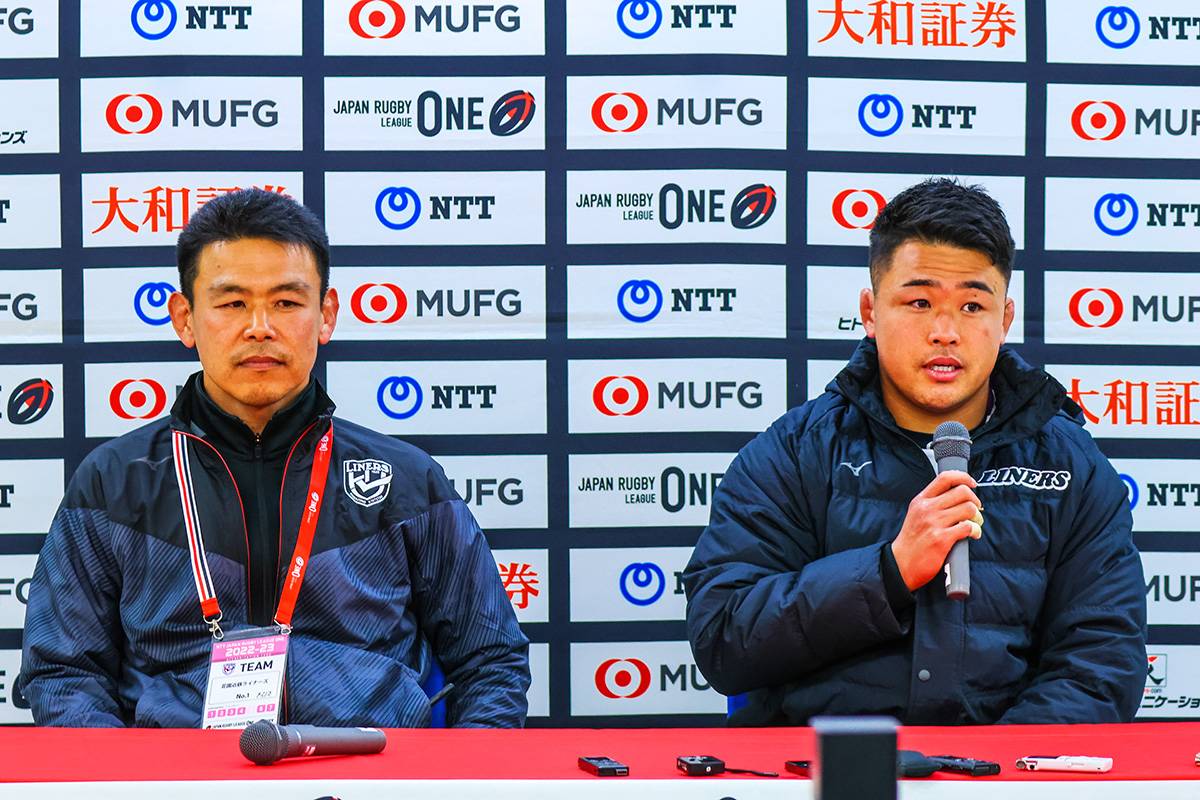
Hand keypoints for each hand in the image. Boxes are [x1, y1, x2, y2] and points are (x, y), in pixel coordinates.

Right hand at [890, 470, 982, 591]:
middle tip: (976, 509)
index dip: (963, 477)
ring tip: (974, 524)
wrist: (901, 564)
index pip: (945, 478)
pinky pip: (968, 527)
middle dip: (975, 500)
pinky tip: (973, 534)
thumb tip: (958, 496)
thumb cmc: (911, 541)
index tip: (972, 484)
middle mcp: (927, 508)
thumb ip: (932, 503)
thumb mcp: (916, 514)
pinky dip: (975, 530)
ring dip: (977, 517)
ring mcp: (934, 523)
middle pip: (962, 492)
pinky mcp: (942, 539)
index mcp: (921, 500)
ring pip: (968, 508)